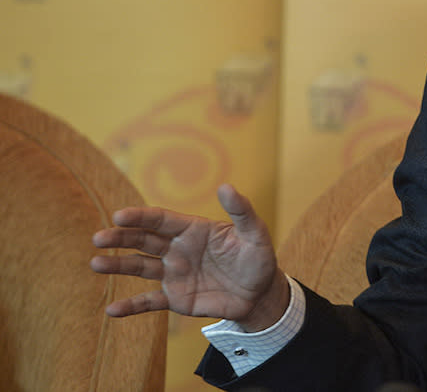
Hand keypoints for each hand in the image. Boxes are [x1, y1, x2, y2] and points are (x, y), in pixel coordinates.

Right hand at [90, 184, 288, 330]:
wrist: (260, 293)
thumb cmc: (258, 258)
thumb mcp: (255, 233)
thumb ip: (241, 211)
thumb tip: (226, 186)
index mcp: (192, 229)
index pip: (161, 219)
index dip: (140, 217)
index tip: (119, 216)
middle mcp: (177, 249)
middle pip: (143, 240)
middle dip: (120, 238)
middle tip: (98, 238)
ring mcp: (174, 274)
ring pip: (140, 267)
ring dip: (117, 266)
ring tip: (95, 264)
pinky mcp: (176, 298)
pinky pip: (149, 302)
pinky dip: (131, 306)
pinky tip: (111, 310)